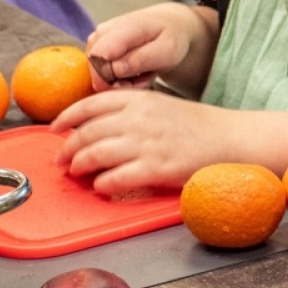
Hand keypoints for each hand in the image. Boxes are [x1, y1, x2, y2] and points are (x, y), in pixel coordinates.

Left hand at [51, 90, 237, 195]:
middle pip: (87, 133)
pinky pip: (115, 179)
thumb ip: (132, 111)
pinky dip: (102, 184)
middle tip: (61, 161)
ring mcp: (146, 144)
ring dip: (79, 167)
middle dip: (67, 149)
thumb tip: (98, 126)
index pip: (90, 105)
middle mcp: (138, 118)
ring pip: (95, 155)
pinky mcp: (156, 169)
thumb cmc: (199, 126)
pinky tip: (101, 187)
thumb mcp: (162, 106)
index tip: (55, 129)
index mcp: (139, 99)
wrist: (232, 139)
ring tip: (76, 174)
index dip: (66, 118)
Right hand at [84, 3, 209, 91]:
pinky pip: (100, 72)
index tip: (129, 86)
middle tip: (144, 80)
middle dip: (117, 83)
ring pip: (97, 73)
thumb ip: (141, 60)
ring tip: (144, 74)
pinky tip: (136, 73)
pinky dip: (118, 78)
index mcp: (123, 27)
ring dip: (121, 81)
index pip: (99, 56)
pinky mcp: (95, 48)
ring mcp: (96, 39)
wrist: (169, 25)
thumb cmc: (170, 37)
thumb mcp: (167, 50)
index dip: (108, 78)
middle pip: (95, 69)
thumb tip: (114, 70)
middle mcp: (103, 31)